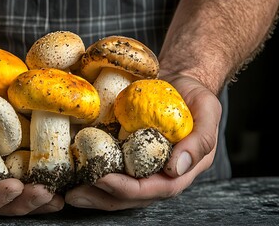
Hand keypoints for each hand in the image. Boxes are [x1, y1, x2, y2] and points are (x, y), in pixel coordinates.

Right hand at [0, 69, 63, 214]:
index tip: (11, 187)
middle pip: (0, 202)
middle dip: (22, 203)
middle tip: (43, 193)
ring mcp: (1, 167)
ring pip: (20, 194)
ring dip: (39, 199)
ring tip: (57, 194)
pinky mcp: (19, 155)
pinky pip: (34, 172)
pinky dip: (50, 178)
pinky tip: (66, 178)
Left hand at [65, 75, 218, 209]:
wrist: (179, 81)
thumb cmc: (195, 97)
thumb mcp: (208, 112)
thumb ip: (200, 141)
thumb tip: (175, 168)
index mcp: (181, 169)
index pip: (155, 189)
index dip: (128, 189)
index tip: (104, 180)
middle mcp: (159, 172)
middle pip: (131, 195)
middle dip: (103, 197)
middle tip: (76, 195)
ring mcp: (142, 164)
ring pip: (117, 187)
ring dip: (93, 192)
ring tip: (70, 192)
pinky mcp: (127, 152)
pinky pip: (109, 166)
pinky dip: (92, 171)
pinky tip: (74, 171)